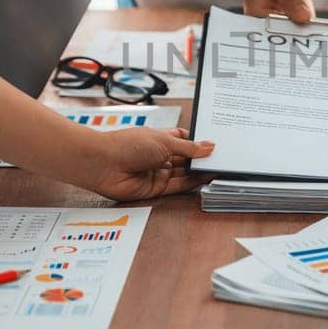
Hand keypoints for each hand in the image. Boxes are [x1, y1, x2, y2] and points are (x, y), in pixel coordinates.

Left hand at [70, 127, 214, 201]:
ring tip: (220, 169)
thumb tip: (209, 146)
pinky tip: (205, 178)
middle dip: (202, 159)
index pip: (185, 141)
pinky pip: (178, 187)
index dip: (199, 144)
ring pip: (184, 174)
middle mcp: (160, 156)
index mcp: (161, 139)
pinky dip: (192, 183)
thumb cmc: (128, 144)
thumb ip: (189, 147)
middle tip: (223, 159)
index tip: (216, 146)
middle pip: (186, 159)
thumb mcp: (165, 141)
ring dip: (200, 172)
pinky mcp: (156, 189)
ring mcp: (158, 173)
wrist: (103, 163)